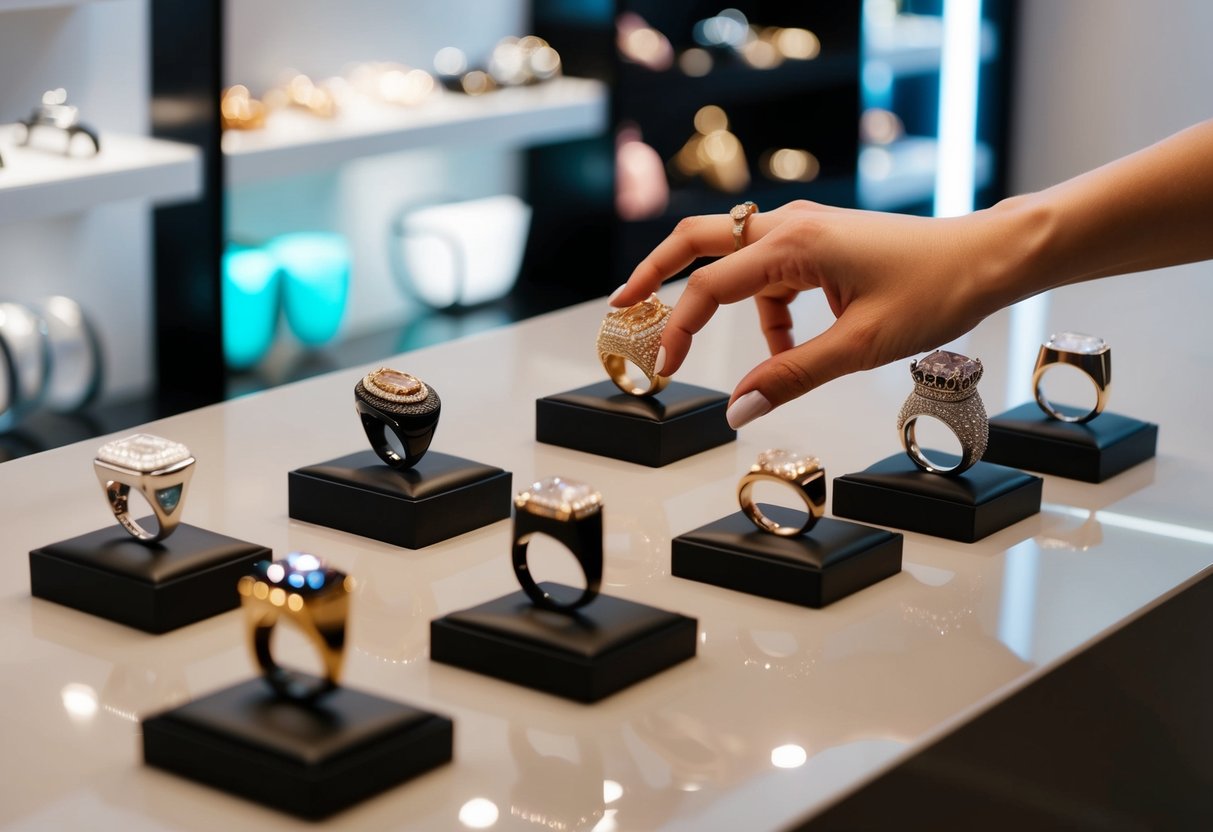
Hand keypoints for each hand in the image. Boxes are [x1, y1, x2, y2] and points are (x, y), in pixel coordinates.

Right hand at [610, 200, 1015, 426]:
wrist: (987, 258)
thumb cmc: (935, 291)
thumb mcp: (859, 346)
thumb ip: (790, 376)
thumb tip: (738, 409)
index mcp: (796, 244)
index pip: (711, 285)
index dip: (678, 329)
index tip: (664, 369)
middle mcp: (791, 224)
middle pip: (700, 239)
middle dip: (656, 274)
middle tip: (623, 306)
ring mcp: (805, 228)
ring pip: (735, 259)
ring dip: (726, 305)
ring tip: (752, 356)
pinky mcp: (819, 240)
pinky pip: (769, 272)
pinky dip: (766, 309)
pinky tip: (788, 342)